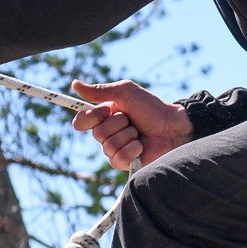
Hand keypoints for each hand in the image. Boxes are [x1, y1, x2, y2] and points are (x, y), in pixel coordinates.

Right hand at [71, 79, 193, 169]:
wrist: (172, 126)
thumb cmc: (151, 108)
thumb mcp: (126, 93)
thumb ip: (100, 91)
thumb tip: (74, 84)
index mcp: (104, 117)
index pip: (81, 121)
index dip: (91, 117)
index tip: (107, 110)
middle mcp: (106, 133)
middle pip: (97, 133)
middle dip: (118, 124)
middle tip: (131, 120)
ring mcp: (114, 149)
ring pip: (108, 146)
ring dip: (128, 136)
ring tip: (139, 132)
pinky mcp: (124, 163)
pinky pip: (118, 158)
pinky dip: (132, 149)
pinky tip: (141, 145)